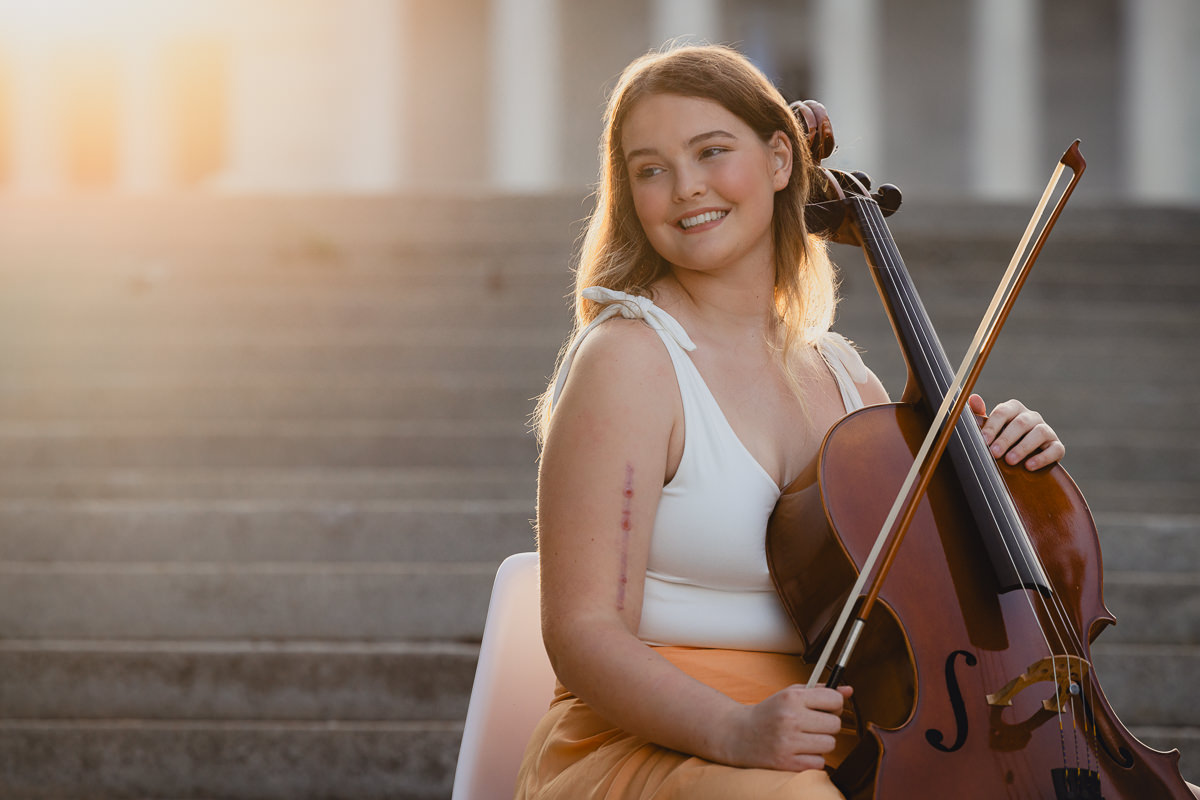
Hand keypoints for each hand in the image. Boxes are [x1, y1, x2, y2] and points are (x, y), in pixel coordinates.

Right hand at [720, 684, 852, 771]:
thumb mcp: (790, 695)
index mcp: (791, 698)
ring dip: (821, 743)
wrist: (738, 734)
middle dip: (828, 725)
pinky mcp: (786, 762)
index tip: (826, 708)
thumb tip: (849, 690)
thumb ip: (820, 691)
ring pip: (830, 744)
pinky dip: (813, 759)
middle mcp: (790, 718)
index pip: (834, 700)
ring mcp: (788, 742)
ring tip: (806, 738)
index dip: (834, 705)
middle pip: (835, 724)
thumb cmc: (768, 713)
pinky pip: (819, 763)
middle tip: (814, 725)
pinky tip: (800, 751)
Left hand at [968, 394, 1063, 470]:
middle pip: (1020, 423)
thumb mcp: (991, 428)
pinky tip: (1029, 466)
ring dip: (1023, 447)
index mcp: (1014, 409)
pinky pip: (1055, 449)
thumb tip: (973, 399)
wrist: (1026, 456)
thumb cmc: (1003, 438)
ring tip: (1010, 461)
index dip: (992, 426)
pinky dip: (1043, 458)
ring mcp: (1046, 430)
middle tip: (994, 453)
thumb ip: (981, 416)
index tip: (983, 440)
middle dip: (1006, 439)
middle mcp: (1032, 417)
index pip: (1003, 412)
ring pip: (1039, 433)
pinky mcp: (1057, 446)